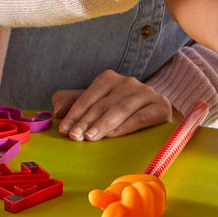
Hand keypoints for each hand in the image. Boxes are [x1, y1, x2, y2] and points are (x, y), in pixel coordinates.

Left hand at [52, 70, 172, 140]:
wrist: (157, 113)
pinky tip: (112, 136)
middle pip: (103, 104)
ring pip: (120, 109)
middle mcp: (129, 82)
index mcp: (110, 78)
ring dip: (103, 124)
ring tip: (89, 137)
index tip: (63, 130)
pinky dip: (125, 126)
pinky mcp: (161, 106)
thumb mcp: (97, 105)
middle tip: (74, 136)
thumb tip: (57, 110)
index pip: (89, 96)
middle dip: (86, 121)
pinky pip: (141, 117)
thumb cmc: (122, 112)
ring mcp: (146, 93)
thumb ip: (75, 103)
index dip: (75, 113)